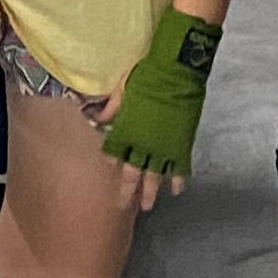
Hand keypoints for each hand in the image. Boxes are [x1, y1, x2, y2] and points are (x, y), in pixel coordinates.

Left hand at [96, 7, 220, 192]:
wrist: (175, 71)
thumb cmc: (146, 76)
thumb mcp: (121, 89)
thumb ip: (110, 107)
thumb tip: (96, 117)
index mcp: (124, 130)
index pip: (114, 153)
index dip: (112, 163)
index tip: (109, 171)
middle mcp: (141, 144)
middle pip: (133, 173)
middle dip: (127, 190)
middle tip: (122, 205)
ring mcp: (162, 147)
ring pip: (155, 177)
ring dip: (150, 192)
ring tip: (147, 207)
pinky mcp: (181, 144)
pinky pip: (179, 168)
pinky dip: (178, 180)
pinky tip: (176, 191)